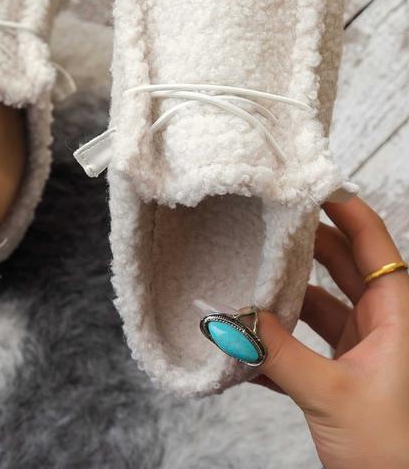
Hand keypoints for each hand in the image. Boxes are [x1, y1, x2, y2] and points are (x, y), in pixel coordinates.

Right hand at [254, 197, 408, 468]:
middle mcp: (382, 325)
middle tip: (265, 223)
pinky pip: (306, 346)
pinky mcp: (344, 378)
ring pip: (320, 305)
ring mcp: (363, 351)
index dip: (344, 208)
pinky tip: (245, 344)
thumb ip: (279, 353)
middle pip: (341, 266)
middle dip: (302, 245)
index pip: (372, 243)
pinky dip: (278, 342)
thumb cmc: (395, 454)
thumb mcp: (333, 397)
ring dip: (285, 296)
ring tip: (245, 278)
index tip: (308, 184)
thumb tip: (233, 318)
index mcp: (397, 315)